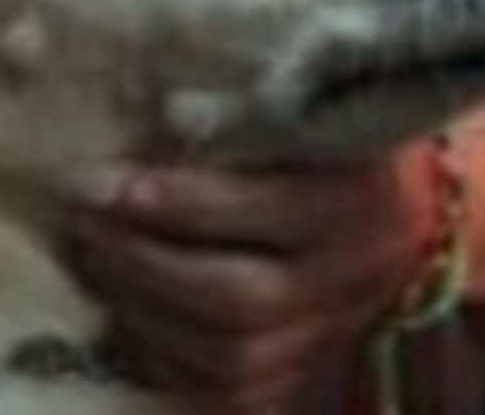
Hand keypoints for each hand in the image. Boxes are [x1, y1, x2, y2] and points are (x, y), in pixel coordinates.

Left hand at [68, 145, 437, 412]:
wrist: (398, 190)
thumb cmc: (327, 120)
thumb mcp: (296, 99)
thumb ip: (233, 113)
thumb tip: (141, 120)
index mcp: (364, 193)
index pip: (264, 212)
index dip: (178, 204)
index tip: (106, 182)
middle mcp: (360, 271)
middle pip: (239, 300)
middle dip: (144, 264)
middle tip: (86, 224)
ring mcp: (337, 327)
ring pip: (232, 360)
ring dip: (144, 313)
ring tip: (97, 261)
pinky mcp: (308, 364)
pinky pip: (234, 395)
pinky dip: (170, 362)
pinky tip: (127, 313)